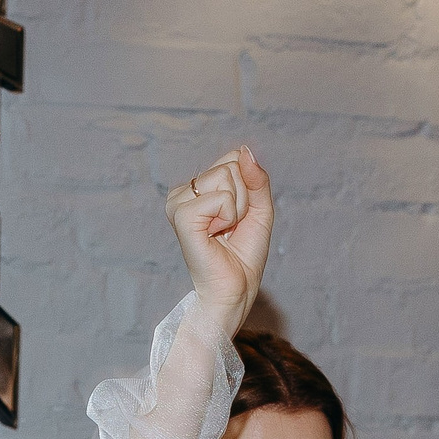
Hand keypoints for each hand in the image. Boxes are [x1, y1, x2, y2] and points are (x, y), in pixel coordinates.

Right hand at [165, 147, 273, 334]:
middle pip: (230, 165)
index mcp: (197, 189)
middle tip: (231, 227)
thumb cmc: (244, 254)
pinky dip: (228, 216)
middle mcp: (184, 193)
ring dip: (237, 208)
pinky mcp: (182, 217)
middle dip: (243, 197)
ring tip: (223, 232)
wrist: (235, 289)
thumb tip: (244, 150)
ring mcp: (179, 204)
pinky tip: (215, 236)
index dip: (247, 187)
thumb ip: (255, 178)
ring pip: (226, 178)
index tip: (238, 216)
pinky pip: (221, 197)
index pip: (232, 158)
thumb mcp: (259, 209)